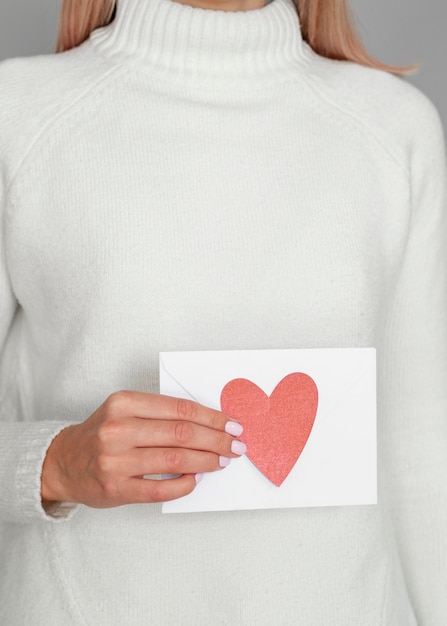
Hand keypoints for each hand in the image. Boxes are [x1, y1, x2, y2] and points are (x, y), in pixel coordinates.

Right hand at [41, 391, 244, 507]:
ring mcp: (115, 460)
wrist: (63, 462)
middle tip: (236, 445)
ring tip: (223, 461)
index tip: (232, 424)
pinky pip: (161, 488)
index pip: (180, 408)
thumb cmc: (102, 433)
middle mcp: (118, 429)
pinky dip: (185, 483)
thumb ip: (160, 414)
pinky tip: (197, 479)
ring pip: (176, 459)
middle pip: (182, 433)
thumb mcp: (125, 410)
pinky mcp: (116, 489)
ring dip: (207, 461)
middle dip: (217, 439)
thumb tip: (210, 424)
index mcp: (124, 403)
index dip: (212, 417)